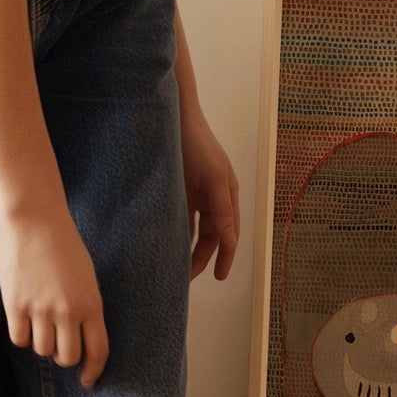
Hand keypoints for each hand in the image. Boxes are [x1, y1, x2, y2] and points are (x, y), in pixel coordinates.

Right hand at [0, 200, 109, 387]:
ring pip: (42, 349)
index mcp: (92, 305)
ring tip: (40, 322)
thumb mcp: (87, 279)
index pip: (98, 351)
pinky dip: (22, 335)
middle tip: (59, 345)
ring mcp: (40, 309)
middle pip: (67, 357)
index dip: (93, 371)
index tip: (87, 380)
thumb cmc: (64, 246)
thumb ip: (85, 309)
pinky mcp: (15, 305)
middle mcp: (68, 311)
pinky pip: (19, 339)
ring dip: (42, 343)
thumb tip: (80, 339)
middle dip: (64, 357)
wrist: (35, 220)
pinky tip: (24, 319)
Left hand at [180, 102, 240, 280]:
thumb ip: (222, 211)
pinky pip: (177, 217)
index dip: (225, 256)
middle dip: (202, 257)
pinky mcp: (176, 190)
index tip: (219, 278)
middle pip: (211, 235)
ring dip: (187, 247)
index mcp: (228, 195)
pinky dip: (175, 232)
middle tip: (186, 278)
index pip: (229, 234)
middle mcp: (213, 198)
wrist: (173, 118)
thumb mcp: (213, 179)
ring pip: (193, 229)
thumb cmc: (196, 145)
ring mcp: (194, 194)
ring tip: (175, 267)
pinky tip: (166, 244)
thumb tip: (230, 241)